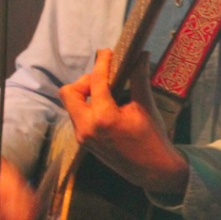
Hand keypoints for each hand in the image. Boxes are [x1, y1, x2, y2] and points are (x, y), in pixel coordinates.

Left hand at [59, 49, 188, 194]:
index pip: (96, 81)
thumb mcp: (146, 106)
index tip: (107, 52)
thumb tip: (141, 54)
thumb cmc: (151, 136)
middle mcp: (86, 127)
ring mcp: (82, 136)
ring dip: (85, 92)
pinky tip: (106, 104)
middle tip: (104, 77)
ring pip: (71, 104)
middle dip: (84, 80)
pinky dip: (87, 105)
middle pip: (69, 92)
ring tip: (106, 89)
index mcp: (103, 117)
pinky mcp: (83, 141)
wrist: (150, 168)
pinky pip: (77, 115)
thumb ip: (139, 78)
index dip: (102, 63)